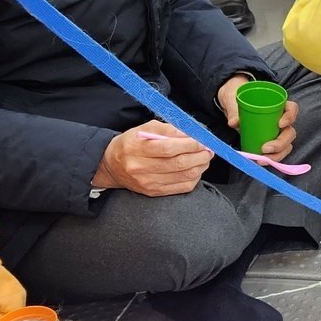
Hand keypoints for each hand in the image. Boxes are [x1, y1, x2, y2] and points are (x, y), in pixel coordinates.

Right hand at [92, 120, 211, 196]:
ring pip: (183, 177)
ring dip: (200, 167)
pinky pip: (181, 187)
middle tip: (208, 149)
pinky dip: (194, 178)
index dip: (189, 144)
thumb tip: (192, 133)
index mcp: (137, 149)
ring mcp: (148, 183)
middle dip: (199, 156)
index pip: (168, 148)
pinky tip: (196, 169)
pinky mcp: (154, 192)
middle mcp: (141, 168)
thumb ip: (168, 129)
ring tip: (205, 158)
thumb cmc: (131, 143)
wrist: (112, 166)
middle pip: (178, 164)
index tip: (202, 140)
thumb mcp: (144, 129)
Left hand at [218, 74, 298, 160]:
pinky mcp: (269, 141)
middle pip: (289, 132)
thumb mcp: (233, 100)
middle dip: (280, 143)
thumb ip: (234, 110)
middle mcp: (281, 119)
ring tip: (263, 159)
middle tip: (265, 148)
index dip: (290, 117)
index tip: (279, 124)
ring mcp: (276, 132)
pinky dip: (271, 159)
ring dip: (277, 155)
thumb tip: (233, 122)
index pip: (292, 109)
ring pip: (285, 145)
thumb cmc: (237, 97)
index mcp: (278, 105)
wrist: (231, 104)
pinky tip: (262, 162)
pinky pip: (276, 152)